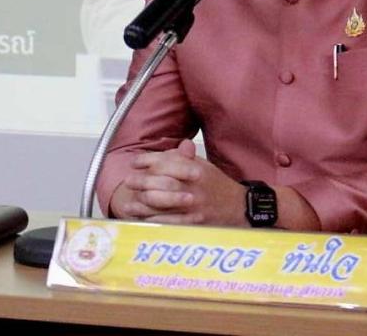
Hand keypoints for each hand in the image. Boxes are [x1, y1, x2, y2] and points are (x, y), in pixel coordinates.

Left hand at [109, 139, 246, 226]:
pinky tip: (142, 220)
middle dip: (141, 181)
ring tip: (129, 203)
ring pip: (163, 204)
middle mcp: (193, 187)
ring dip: (142, 204)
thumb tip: (179, 144)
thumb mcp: (204, 166)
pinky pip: (169, 222)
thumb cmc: (217, 185)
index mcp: (195, 170)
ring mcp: (193, 206)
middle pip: (162, 182)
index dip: (148, 161)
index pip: (167, 162)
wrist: (237, 207)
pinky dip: (154, 221)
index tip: (135, 162)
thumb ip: (187, 158)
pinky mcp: (193, 223)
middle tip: (128, 181)